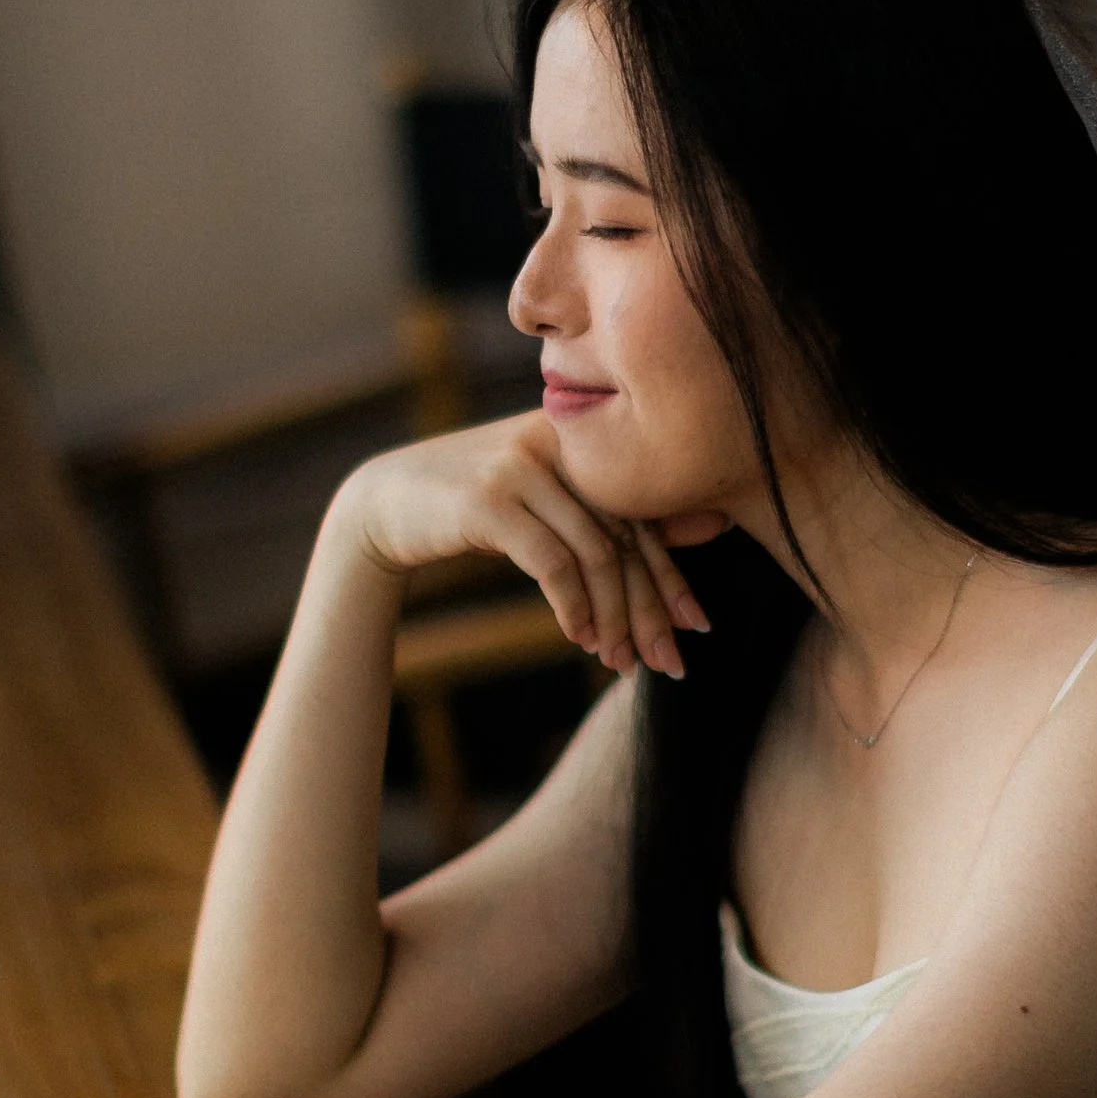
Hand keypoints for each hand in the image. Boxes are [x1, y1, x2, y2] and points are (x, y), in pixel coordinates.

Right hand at [336, 414, 716, 679]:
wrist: (383, 502)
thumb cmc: (477, 507)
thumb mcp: (550, 501)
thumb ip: (615, 510)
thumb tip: (712, 527)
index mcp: (582, 435)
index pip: (643, 512)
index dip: (673, 573)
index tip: (697, 624)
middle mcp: (557, 441)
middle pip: (626, 535)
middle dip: (651, 608)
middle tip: (669, 662)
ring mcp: (522, 467)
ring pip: (596, 553)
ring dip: (612, 618)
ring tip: (617, 661)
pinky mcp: (488, 500)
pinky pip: (552, 563)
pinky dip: (572, 607)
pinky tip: (578, 638)